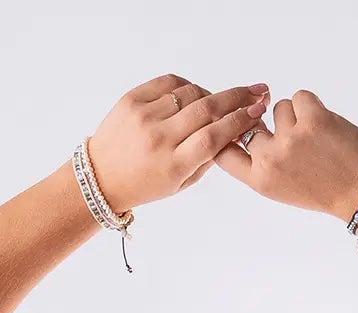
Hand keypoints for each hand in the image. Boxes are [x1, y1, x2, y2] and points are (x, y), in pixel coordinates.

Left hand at [83, 75, 273, 214]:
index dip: (240, 121)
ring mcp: (143, 117)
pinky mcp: (132, 99)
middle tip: (256, 91)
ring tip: (217, 102)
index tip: (257, 111)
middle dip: (237, 98)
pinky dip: (186, 87)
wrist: (100, 177)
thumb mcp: (179, 184)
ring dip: (209, 95)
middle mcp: (158, 139)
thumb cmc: (144, 184)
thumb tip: (232, 129)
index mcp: (172, 166)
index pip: (214, 137)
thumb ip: (206, 159)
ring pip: (191, 93)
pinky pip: (169, 82)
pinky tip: (192, 95)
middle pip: (207, 110)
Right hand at [215, 89, 357, 222]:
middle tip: (297, 140)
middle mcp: (270, 160)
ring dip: (297, 116)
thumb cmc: (326, 190)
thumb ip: (263, 164)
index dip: (228, 136)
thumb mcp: (284, 188)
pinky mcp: (312, 119)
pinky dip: (313, 106)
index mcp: (260, 181)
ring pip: (279, 107)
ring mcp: (290, 138)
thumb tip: (250, 128)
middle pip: (252, 124)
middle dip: (271, 126)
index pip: (223, 152)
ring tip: (316, 138)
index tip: (238, 130)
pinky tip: (325, 126)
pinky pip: (301, 96)